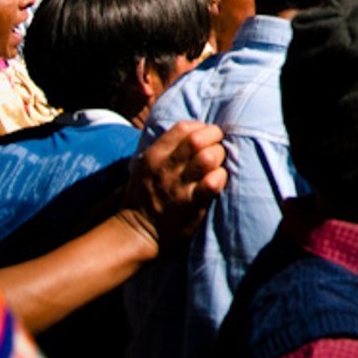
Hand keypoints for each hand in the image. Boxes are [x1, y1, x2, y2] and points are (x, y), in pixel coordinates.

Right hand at [119, 122, 227, 248]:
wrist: (137, 230)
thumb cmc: (147, 193)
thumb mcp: (147, 164)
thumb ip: (167, 147)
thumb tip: (197, 130)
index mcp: (155, 155)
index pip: (183, 128)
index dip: (201, 128)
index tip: (207, 135)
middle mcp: (166, 168)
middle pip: (197, 139)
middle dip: (214, 138)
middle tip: (216, 147)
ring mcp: (179, 187)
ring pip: (207, 158)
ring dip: (219, 157)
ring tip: (217, 164)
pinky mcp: (192, 204)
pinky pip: (212, 183)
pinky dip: (221, 177)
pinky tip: (218, 179)